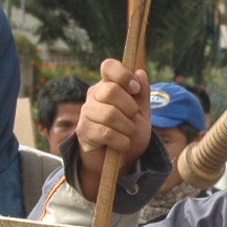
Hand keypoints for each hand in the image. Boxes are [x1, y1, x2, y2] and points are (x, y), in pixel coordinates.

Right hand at [75, 59, 152, 201]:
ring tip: (127, 134)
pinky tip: (122, 145)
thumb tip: (140, 73)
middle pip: (111, 90)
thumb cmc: (129, 132)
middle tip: (133, 119)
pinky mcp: (84, 133)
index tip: (135, 89)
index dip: (123, 75)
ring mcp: (86, 114)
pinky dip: (122, 142)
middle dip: (130, 108)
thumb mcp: (142, 112)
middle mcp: (94, 96)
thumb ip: (142, 93)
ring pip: (110, 114)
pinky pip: (107, 133)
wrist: (120, 160)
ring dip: (127, 128)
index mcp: (108, 85)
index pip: (109, 66)